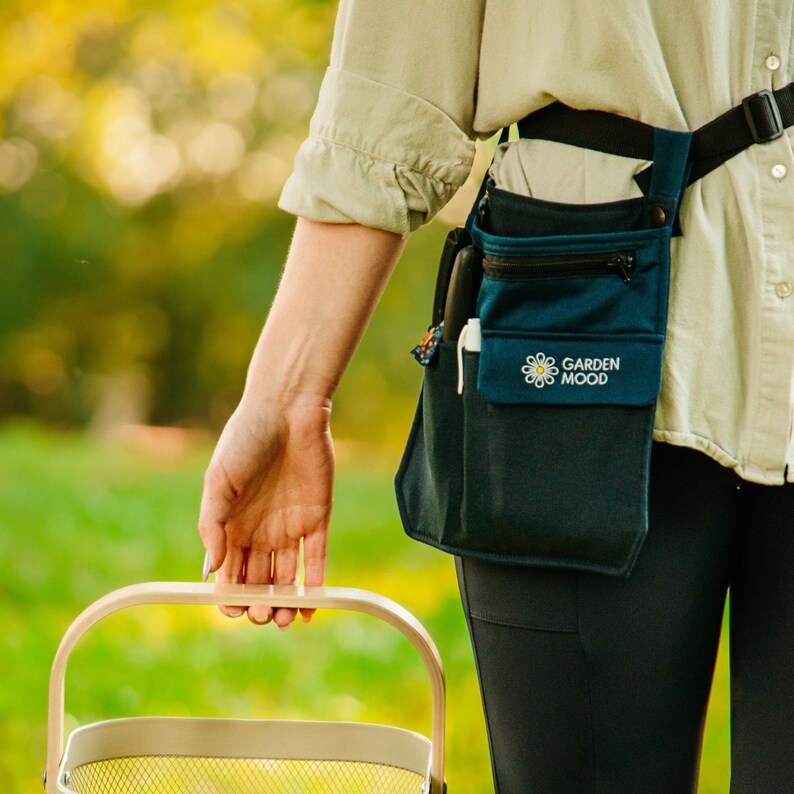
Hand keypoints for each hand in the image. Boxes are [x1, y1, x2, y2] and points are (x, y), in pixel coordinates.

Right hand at [198, 397, 332, 627]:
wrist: (288, 410)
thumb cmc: (245, 440)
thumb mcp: (218, 480)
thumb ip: (212, 526)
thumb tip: (211, 569)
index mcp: (231, 526)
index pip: (228, 573)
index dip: (229, 596)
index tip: (231, 609)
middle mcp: (260, 532)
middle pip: (258, 581)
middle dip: (258, 604)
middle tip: (261, 612)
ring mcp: (290, 528)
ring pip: (287, 578)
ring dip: (286, 603)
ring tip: (285, 619)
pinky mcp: (318, 519)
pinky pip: (317, 560)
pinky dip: (315, 587)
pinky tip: (312, 609)